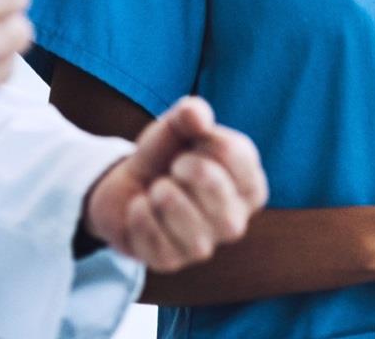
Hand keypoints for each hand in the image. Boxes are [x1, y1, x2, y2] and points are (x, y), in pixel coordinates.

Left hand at [82, 97, 267, 269]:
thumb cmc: (167, 156)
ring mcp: (204, 246)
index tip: (196, 139)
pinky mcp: (170, 261)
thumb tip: (196, 114)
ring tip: (157, 188)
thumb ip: (189, 115)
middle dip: (192, 173)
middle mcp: (234, 221)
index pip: (240, 158)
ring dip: (167, 199)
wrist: (127, 186)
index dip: (211, 140)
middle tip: (176, 165)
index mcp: (248, 185)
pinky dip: (142, 217)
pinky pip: (158, 244)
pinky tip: (140, 206)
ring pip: (196, 237)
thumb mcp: (177, 128)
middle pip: (221, 201)